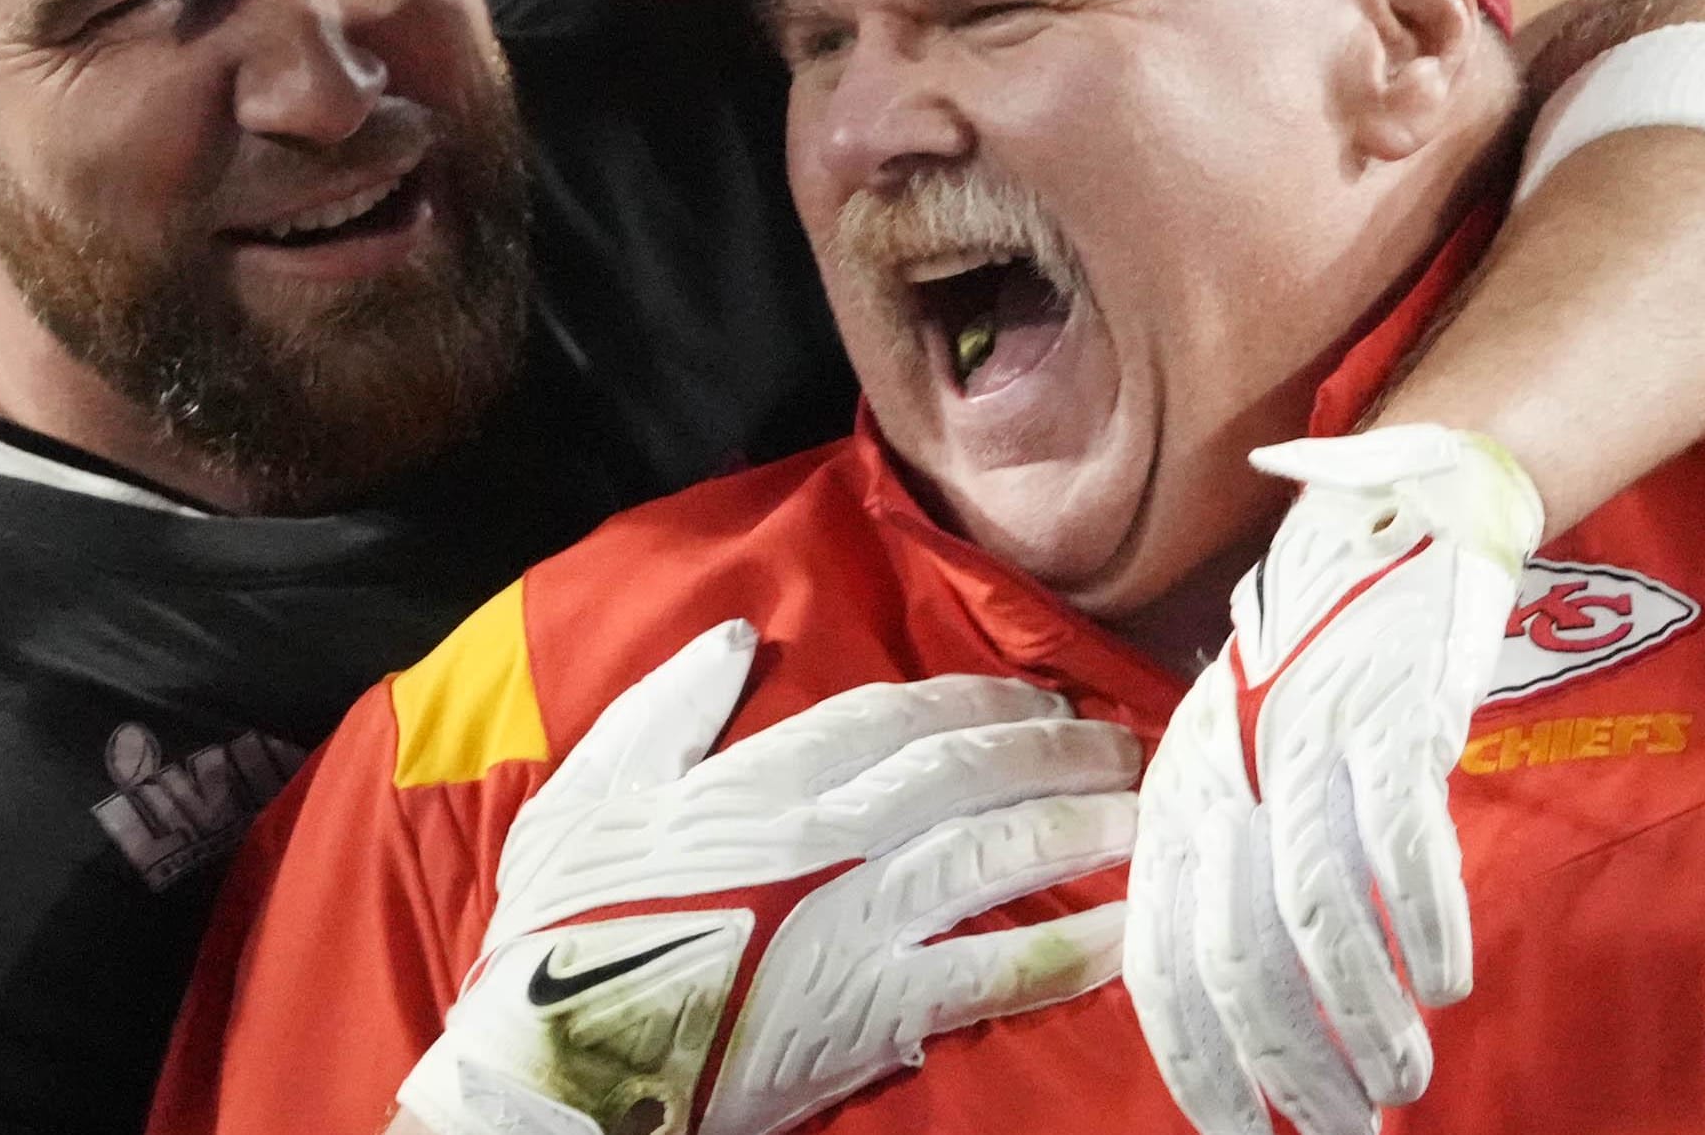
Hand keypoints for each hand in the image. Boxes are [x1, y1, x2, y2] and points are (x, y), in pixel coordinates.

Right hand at [397, 620, 1138, 1134]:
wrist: (559, 1066)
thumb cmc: (561, 929)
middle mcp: (834, 837)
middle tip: (1118, 744)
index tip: (1034, 699)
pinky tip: (1126, 930)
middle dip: (1054, 752)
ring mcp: (863, 923)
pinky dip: (1068, 948)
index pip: (899, 716)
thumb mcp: (586, 792)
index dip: (977, 699)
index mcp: (765, 778)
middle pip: (969, 772)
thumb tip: (735, 638)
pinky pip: (996, 971)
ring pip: (998, 854)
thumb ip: (664, 709)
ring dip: (1081, 828)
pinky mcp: (879, 1009)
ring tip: (1145, 813)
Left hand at [1126, 425, 1541, 1134]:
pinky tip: (1446, 983)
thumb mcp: (1245, 766)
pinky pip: (1398, 842)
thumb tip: (1255, 1018)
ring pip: (1312, 914)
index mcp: (1175, 798)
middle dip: (1287, 1067)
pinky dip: (1424, 924)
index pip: (1159, 961)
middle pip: (1233, 955)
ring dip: (1360, 1018)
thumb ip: (1235, 872)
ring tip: (1403, 1079)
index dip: (1198, 1065)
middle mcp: (1222, 773)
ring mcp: (1303, 742)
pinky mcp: (1387, 715)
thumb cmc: (1322, 674)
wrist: (1393, 526)